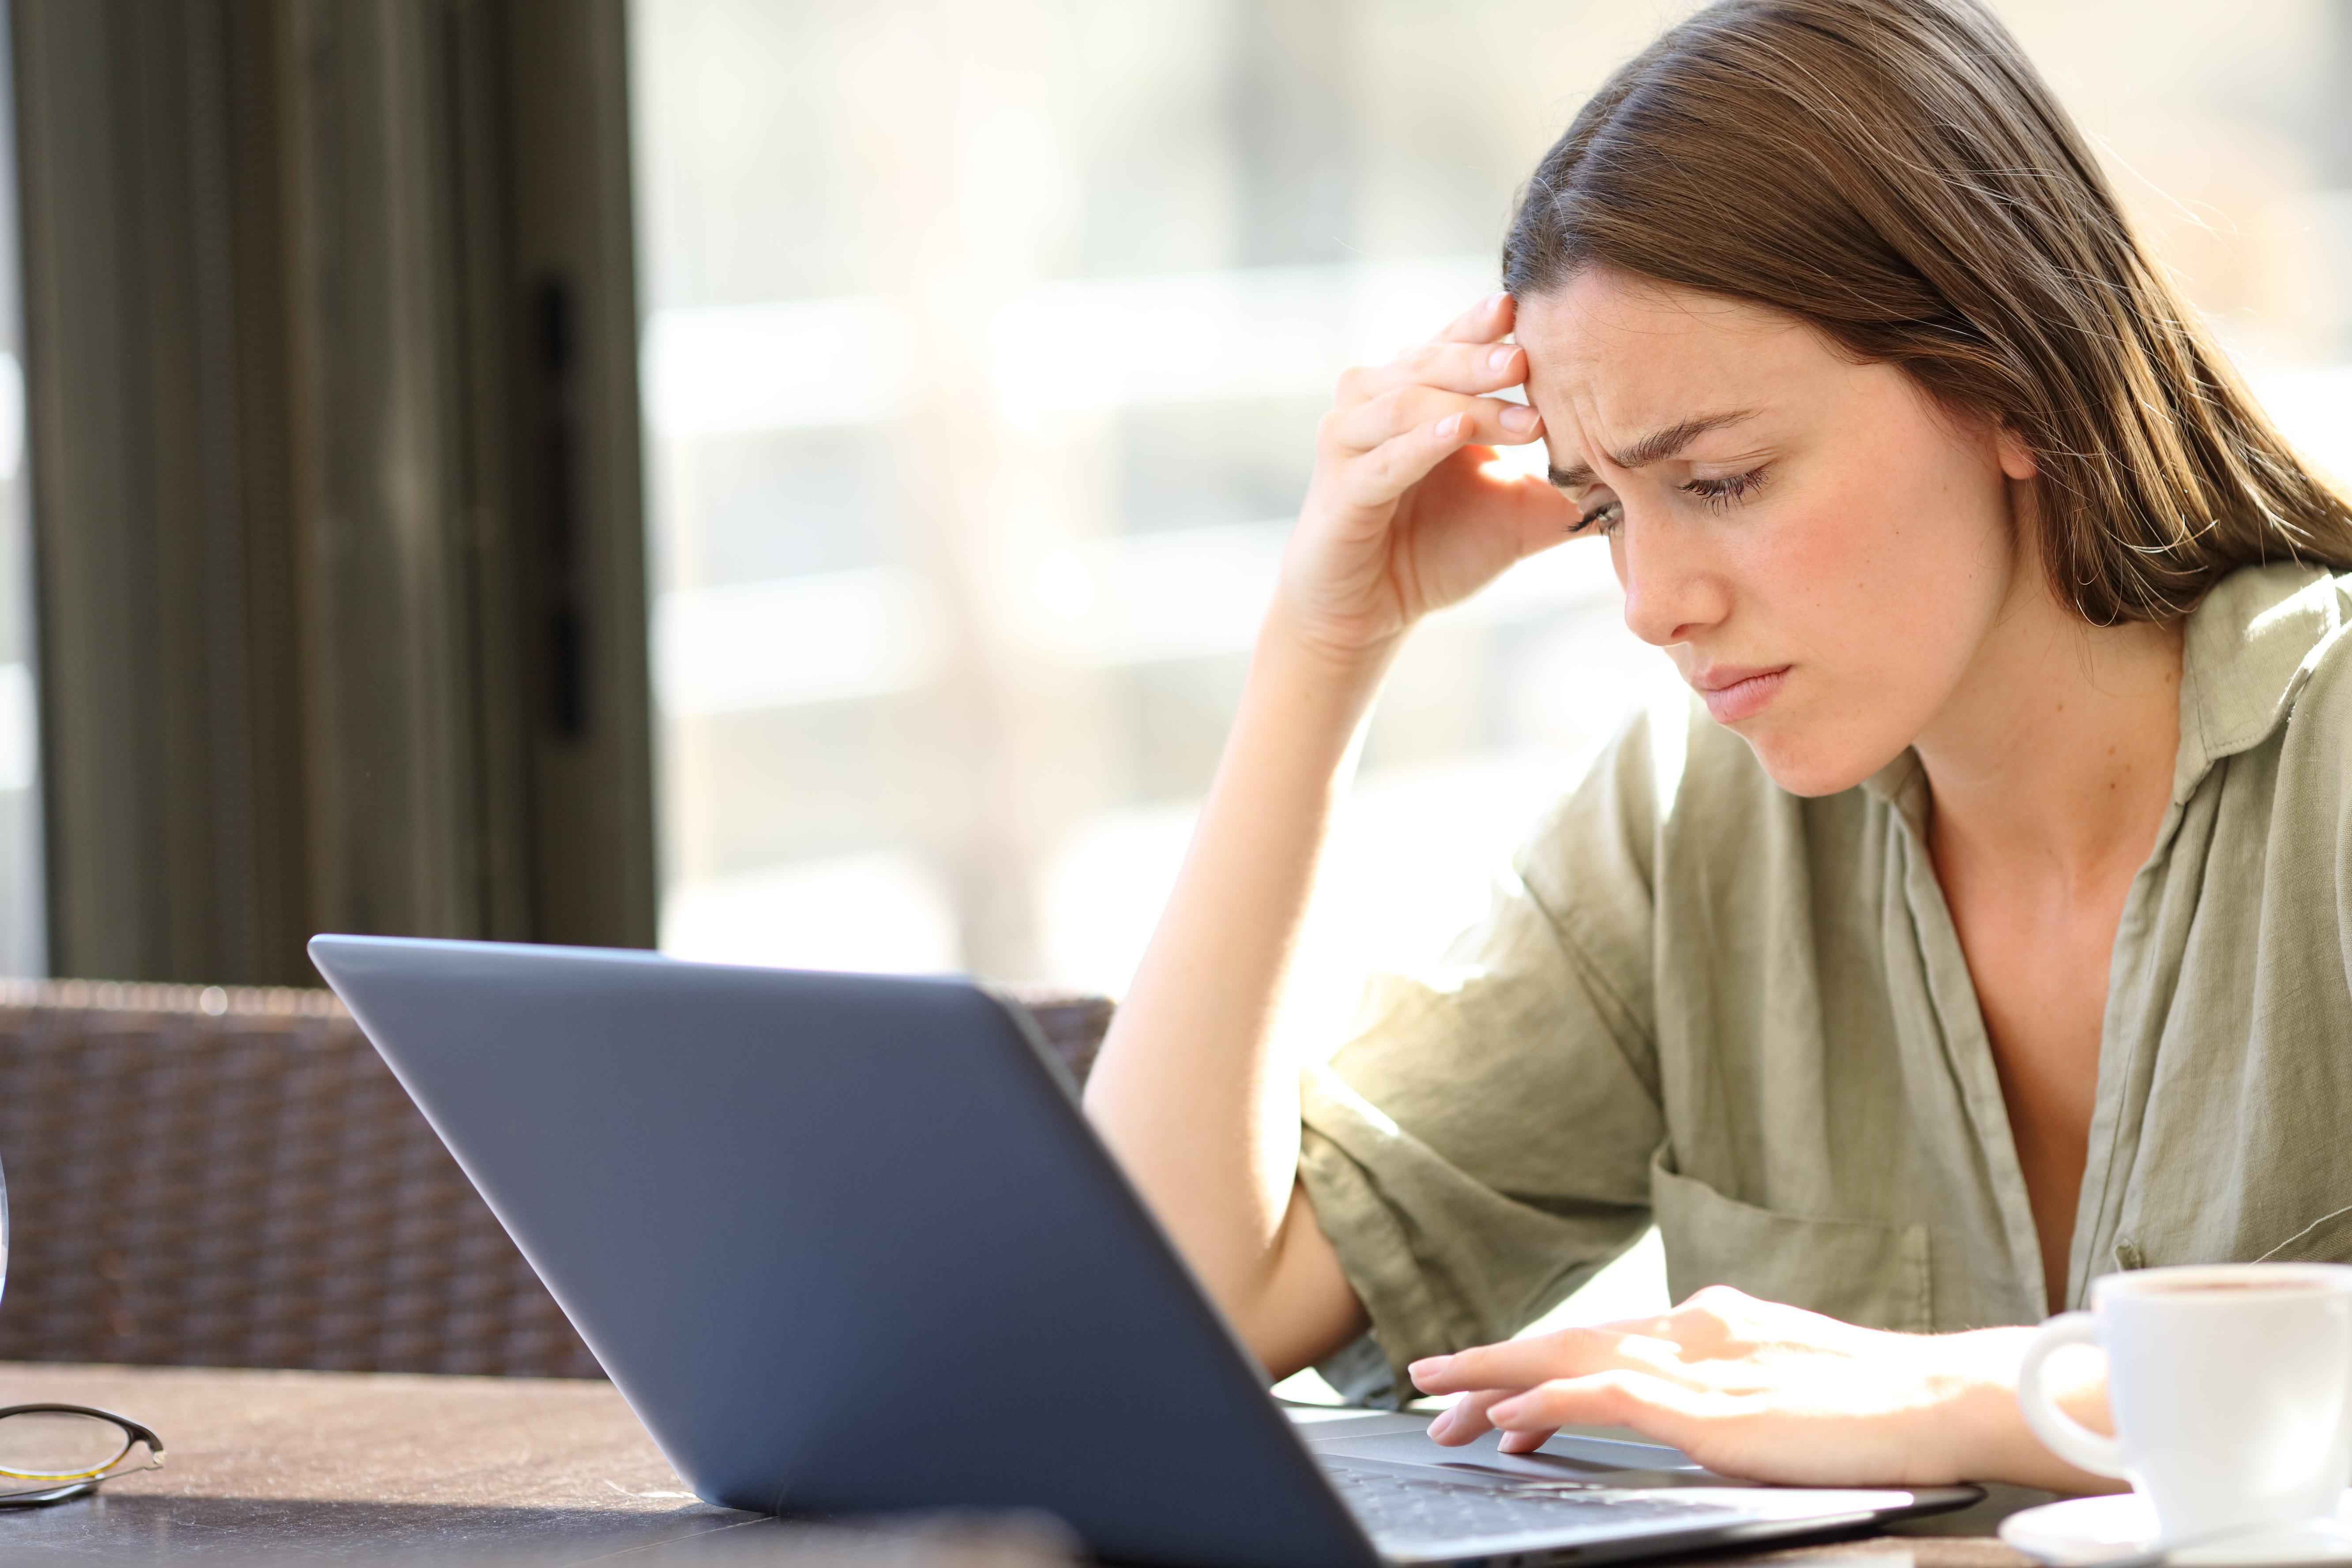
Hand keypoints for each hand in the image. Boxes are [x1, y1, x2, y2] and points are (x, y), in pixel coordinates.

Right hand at [1279, 292, 1573, 661]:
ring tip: (1520, 414)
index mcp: (1416, 392)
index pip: (1452, 341)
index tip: (1531, 308)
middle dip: (1482, 358)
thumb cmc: (1436, 551)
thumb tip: (1643, 474)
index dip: (1485, 323)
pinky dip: (1420, 445)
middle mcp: (1373, 401)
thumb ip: (1561, 487)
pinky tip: (1457, 436)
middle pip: (1428, 362)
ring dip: (1464, 403)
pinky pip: (1383, 459)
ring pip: (1406, 402)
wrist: (1369, 612)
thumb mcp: (1513, 512)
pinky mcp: (1338, 489)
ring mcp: (1349, 441)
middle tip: (1530, 357)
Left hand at [1407, 1286, 2117, 1490]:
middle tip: (1429, 1379)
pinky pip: (1606, 1400)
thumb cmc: (1885, 1403)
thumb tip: (1685, 1404)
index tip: (1489, 1379)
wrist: (1947, 1398)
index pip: (1604, 1338)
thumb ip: (1730, 1384)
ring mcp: (1701, 1366)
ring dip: (1496, 1380)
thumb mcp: (1787, 1381)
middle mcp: (1696, 1329)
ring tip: (1439, 1398)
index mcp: (1715, 1322)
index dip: (1539, 1356)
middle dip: (1493, 1362)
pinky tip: (1507, 1419)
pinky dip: (1548, 1405)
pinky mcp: (1711, 1408)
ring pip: (1569, 1362)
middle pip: (1570, 1342)